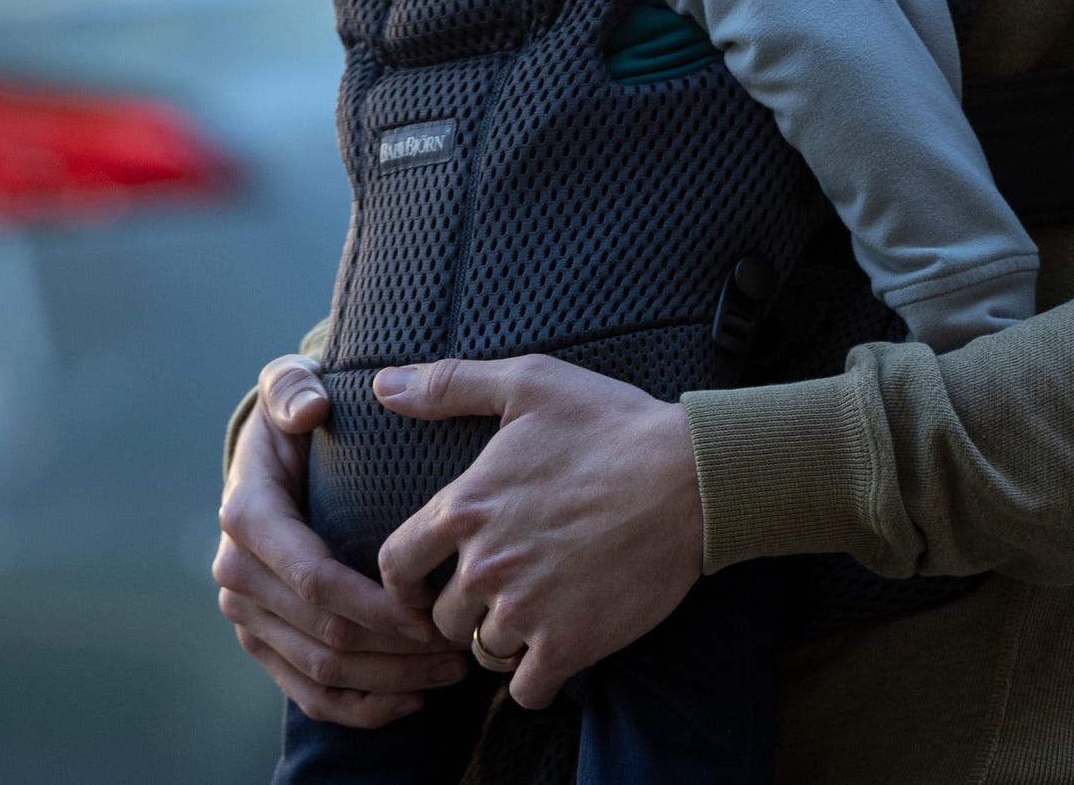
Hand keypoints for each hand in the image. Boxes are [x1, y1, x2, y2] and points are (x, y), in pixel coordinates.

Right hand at [215, 356, 469, 723]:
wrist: (269, 460)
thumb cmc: (294, 421)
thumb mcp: (290, 386)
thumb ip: (294, 387)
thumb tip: (309, 409)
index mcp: (247, 517)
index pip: (314, 578)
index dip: (374, 605)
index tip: (430, 613)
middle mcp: (237, 573)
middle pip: (325, 633)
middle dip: (397, 648)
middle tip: (460, 647)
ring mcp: (246, 615)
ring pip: (322, 670)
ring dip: (391, 680)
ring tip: (451, 670)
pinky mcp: (262, 643)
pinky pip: (309, 693)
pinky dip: (361, 707)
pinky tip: (411, 701)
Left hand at [371, 357, 703, 708]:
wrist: (689, 477)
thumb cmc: (611, 424)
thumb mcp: (527, 384)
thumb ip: (448, 385)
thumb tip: (383, 385)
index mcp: (464, 507)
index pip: (395, 566)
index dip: (402, 583)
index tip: (421, 588)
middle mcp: (484, 566)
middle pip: (441, 617)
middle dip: (459, 611)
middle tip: (492, 600)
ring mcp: (526, 610)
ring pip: (483, 652)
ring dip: (499, 642)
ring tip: (525, 621)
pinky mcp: (570, 645)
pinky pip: (527, 689)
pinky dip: (535, 680)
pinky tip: (552, 655)